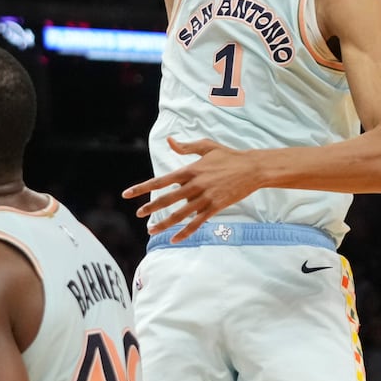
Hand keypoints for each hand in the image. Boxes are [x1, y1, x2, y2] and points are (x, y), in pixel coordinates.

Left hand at [121, 138, 261, 239]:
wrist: (252, 169)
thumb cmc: (228, 156)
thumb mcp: (206, 146)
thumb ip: (185, 147)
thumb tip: (169, 141)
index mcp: (190, 170)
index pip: (161, 180)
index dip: (142, 187)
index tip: (128, 194)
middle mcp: (195, 185)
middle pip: (167, 199)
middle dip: (150, 207)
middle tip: (138, 214)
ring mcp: (205, 198)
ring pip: (180, 214)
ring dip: (164, 223)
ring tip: (151, 230)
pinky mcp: (215, 207)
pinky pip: (197, 222)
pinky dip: (185, 232)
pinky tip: (175, 239)